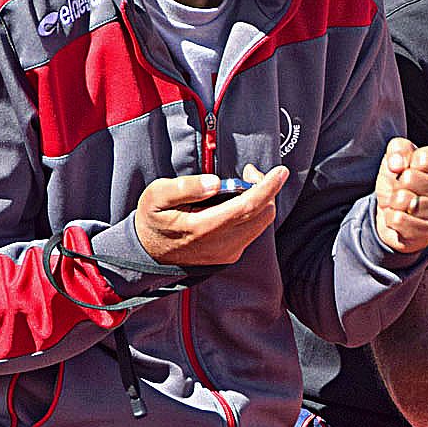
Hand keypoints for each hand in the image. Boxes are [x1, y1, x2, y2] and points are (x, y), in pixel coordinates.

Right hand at [135, 163, 287, 266]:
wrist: (148, 253)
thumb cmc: (153, 220)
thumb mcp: (156, 196)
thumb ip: (185, 187)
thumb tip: (215, 182)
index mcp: (202, 228)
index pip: (248, 206)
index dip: (267, 187)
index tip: (279, 171)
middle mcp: (221, 245)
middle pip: (262, 215)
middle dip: (265, 189)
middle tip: (249, 172)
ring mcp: (227, 252)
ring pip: (261, 223)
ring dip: (260, 201)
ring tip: (243, 185)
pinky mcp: (230, 255)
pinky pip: (253, 230)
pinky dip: (253, 213)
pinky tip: (237, 202)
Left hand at [375, 138, 427, 254]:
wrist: (399, 212)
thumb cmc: (405, 179)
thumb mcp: (403, 156)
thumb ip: (399, 149)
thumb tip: (396, 165)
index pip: (424, 158)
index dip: (408, 160)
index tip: (411, 167)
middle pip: (410, 178)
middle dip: (399, 181)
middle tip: (405, 187)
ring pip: (402, 200)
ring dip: (395, 200)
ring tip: (403, 202)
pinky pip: (397, 220)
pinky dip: (391, 217)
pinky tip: (402, 216)